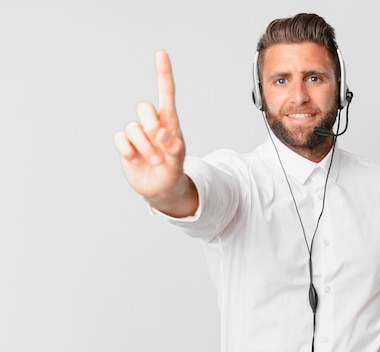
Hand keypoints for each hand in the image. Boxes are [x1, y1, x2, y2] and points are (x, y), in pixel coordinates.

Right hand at [114, 51, 196, 215]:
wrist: (161, 188)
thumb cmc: (173, 171)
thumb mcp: (179, 161)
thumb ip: (174, 148)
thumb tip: (163, 134)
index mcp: (169, 122)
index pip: (166, 93)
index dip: (163, 74)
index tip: (161, 53)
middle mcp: (152, 124)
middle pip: (144, 107)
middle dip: (151, 125)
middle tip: (161, 145)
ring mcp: (137, 134)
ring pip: (133, 127)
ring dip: (144, 147)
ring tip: (156, 161)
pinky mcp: (125, 145)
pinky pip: (120, 138)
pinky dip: (128, 150)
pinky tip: (135, 160)